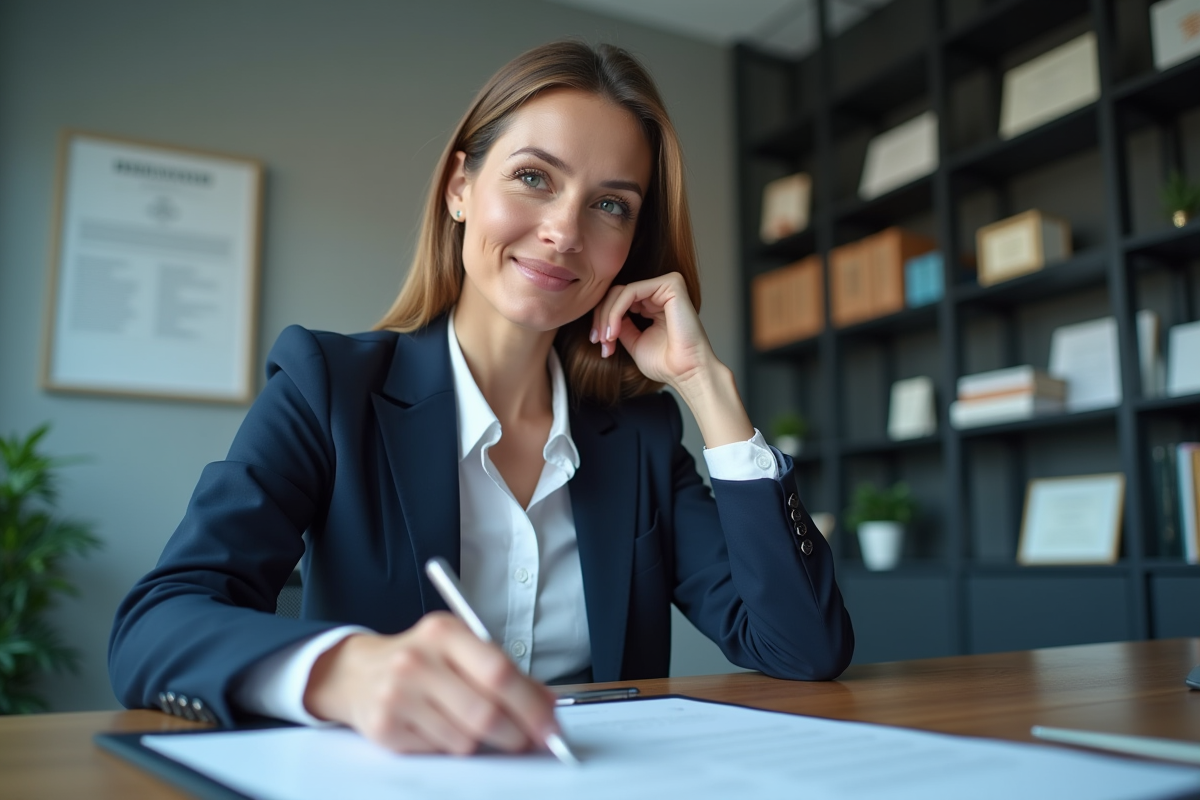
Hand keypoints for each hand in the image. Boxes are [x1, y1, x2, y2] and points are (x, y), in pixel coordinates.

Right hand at [303, 612, 558, 754]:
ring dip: (480, 741)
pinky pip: (439, 750)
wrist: (357, 672)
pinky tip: (438, 727)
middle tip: (529, 741)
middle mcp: (418, 660)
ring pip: (465, 739)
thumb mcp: (461, 649)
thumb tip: (548, 705)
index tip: (551, 726)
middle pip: (485, 712)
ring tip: (469, 724)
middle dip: (516, 734)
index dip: (531, 705)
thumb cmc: (423, 660)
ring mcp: (398, 694)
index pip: (499, 673)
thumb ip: (505, 673)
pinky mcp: (384, 727)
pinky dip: (450, 746)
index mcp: (444, 632)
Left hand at [589, 271, 714, 391]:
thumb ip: (620, 325)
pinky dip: (616, 311)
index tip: (598, 343)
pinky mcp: (671, 284)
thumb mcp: (633, 342)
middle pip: (617, 293)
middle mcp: (660, 292)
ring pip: (621, 291)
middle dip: (601, 318)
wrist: (686, 373)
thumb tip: (601, 317)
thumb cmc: (666, 363)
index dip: (602, 319)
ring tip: (607, 339)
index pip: (619, 300)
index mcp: (653, 304)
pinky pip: (630, 291)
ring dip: (607, 316)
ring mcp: (666, 286)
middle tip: (599, 341)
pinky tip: (614, 331)